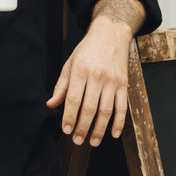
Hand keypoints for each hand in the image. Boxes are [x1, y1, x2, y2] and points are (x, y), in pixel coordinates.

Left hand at [46, 17, 134, 146]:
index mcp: (80, 70)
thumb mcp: (70, 63)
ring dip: (99, 129)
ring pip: (106, 111)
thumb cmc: (87, 50)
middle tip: (77, 140)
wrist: (110, 34)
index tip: (66, 130)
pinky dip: (119, 122)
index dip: (69, 117)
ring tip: (93, 141)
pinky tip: (113, 133)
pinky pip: (122, 106)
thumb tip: (51, 104)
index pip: (73, 99)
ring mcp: (112, 80)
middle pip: (89, 108)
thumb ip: (61, 85)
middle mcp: (97, 76)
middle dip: (83, 127)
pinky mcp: (124, 83)